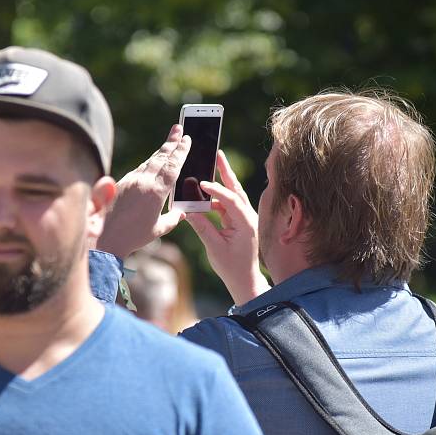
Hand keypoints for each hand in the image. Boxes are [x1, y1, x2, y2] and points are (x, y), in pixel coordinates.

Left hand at [96, 124, 190, 258]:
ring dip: (161, 151)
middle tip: (179, 128)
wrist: (103, 238)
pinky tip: (153, 161)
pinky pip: (139, 168)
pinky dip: (149, 162)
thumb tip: (182, 212)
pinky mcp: (121, 183)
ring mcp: (130, 180)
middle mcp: (143, 182)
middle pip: (160, 157)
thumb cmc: (132, 237)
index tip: (187, 138)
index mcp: (156, 192)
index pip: (173, 166)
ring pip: (149, 161)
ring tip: (170, 142)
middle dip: (171, 142)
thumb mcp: (158, 229)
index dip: (181, 151)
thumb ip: (173, 218)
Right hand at [186, 151, 269, 305]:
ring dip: (222, 182)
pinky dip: (217, 198)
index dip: (216, 190)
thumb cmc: (231, 267)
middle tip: (218, 154)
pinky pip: (228, 204)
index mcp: (246, 223)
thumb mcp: (214, 247)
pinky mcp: (239, 221)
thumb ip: (202, 227)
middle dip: (226, 172)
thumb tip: (187, 211)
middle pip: (236, 190)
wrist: (244, 280)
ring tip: (211, 166)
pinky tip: (205, 194)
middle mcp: (248, 217)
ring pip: (233, 195)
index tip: (201, 183)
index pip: (231, 200)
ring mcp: (245, 218)